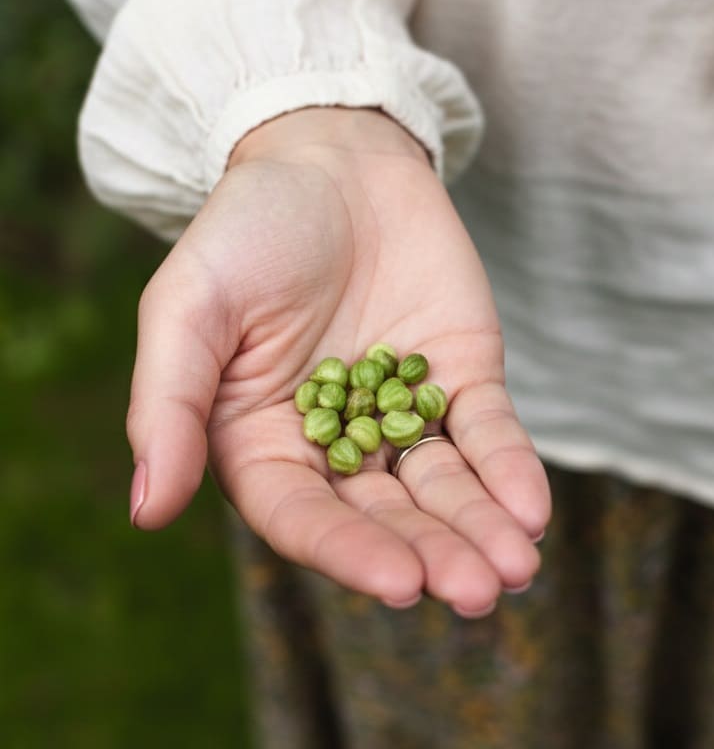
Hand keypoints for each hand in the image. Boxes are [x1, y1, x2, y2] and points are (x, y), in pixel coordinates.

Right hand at [127, 107, 549, 614]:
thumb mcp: (187, 308)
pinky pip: (486, 435)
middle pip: (384, 516)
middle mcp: (334, 446)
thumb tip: (148, 510)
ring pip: (442, 489)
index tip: (399, 582)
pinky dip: (511, 471)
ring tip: (516, 570)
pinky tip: (531, 510)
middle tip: (479, 591)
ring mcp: (402, 415)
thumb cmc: (244, 231)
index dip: (348, 551)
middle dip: (432, 554)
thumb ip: (168, 404)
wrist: (330, 157)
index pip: (302, 515)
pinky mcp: (459, 380)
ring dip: (479, 530)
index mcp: (261, 444)